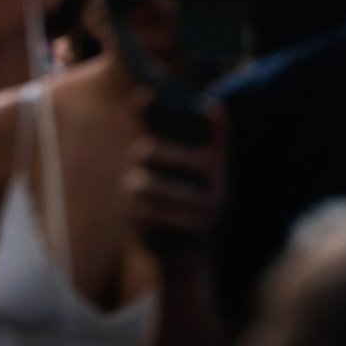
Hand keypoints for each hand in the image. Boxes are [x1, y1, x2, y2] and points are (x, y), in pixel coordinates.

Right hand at [122, 98, 224, 265]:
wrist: (187, 251)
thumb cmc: (200, 206)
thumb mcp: (215, 177)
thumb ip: (216, 144)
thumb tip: (215, 106)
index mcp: (156, 153)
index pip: (143, 124)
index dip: (143, 110)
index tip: (148, 94)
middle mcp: (137, 168)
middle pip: (148, 150)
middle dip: (181, 157)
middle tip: (211, 168)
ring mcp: (129, 194)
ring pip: (150, 187)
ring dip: (186, 199)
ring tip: (213, 210)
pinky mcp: (131, 221)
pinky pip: (149, 218)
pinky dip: (178, 223)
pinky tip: (198, 230)